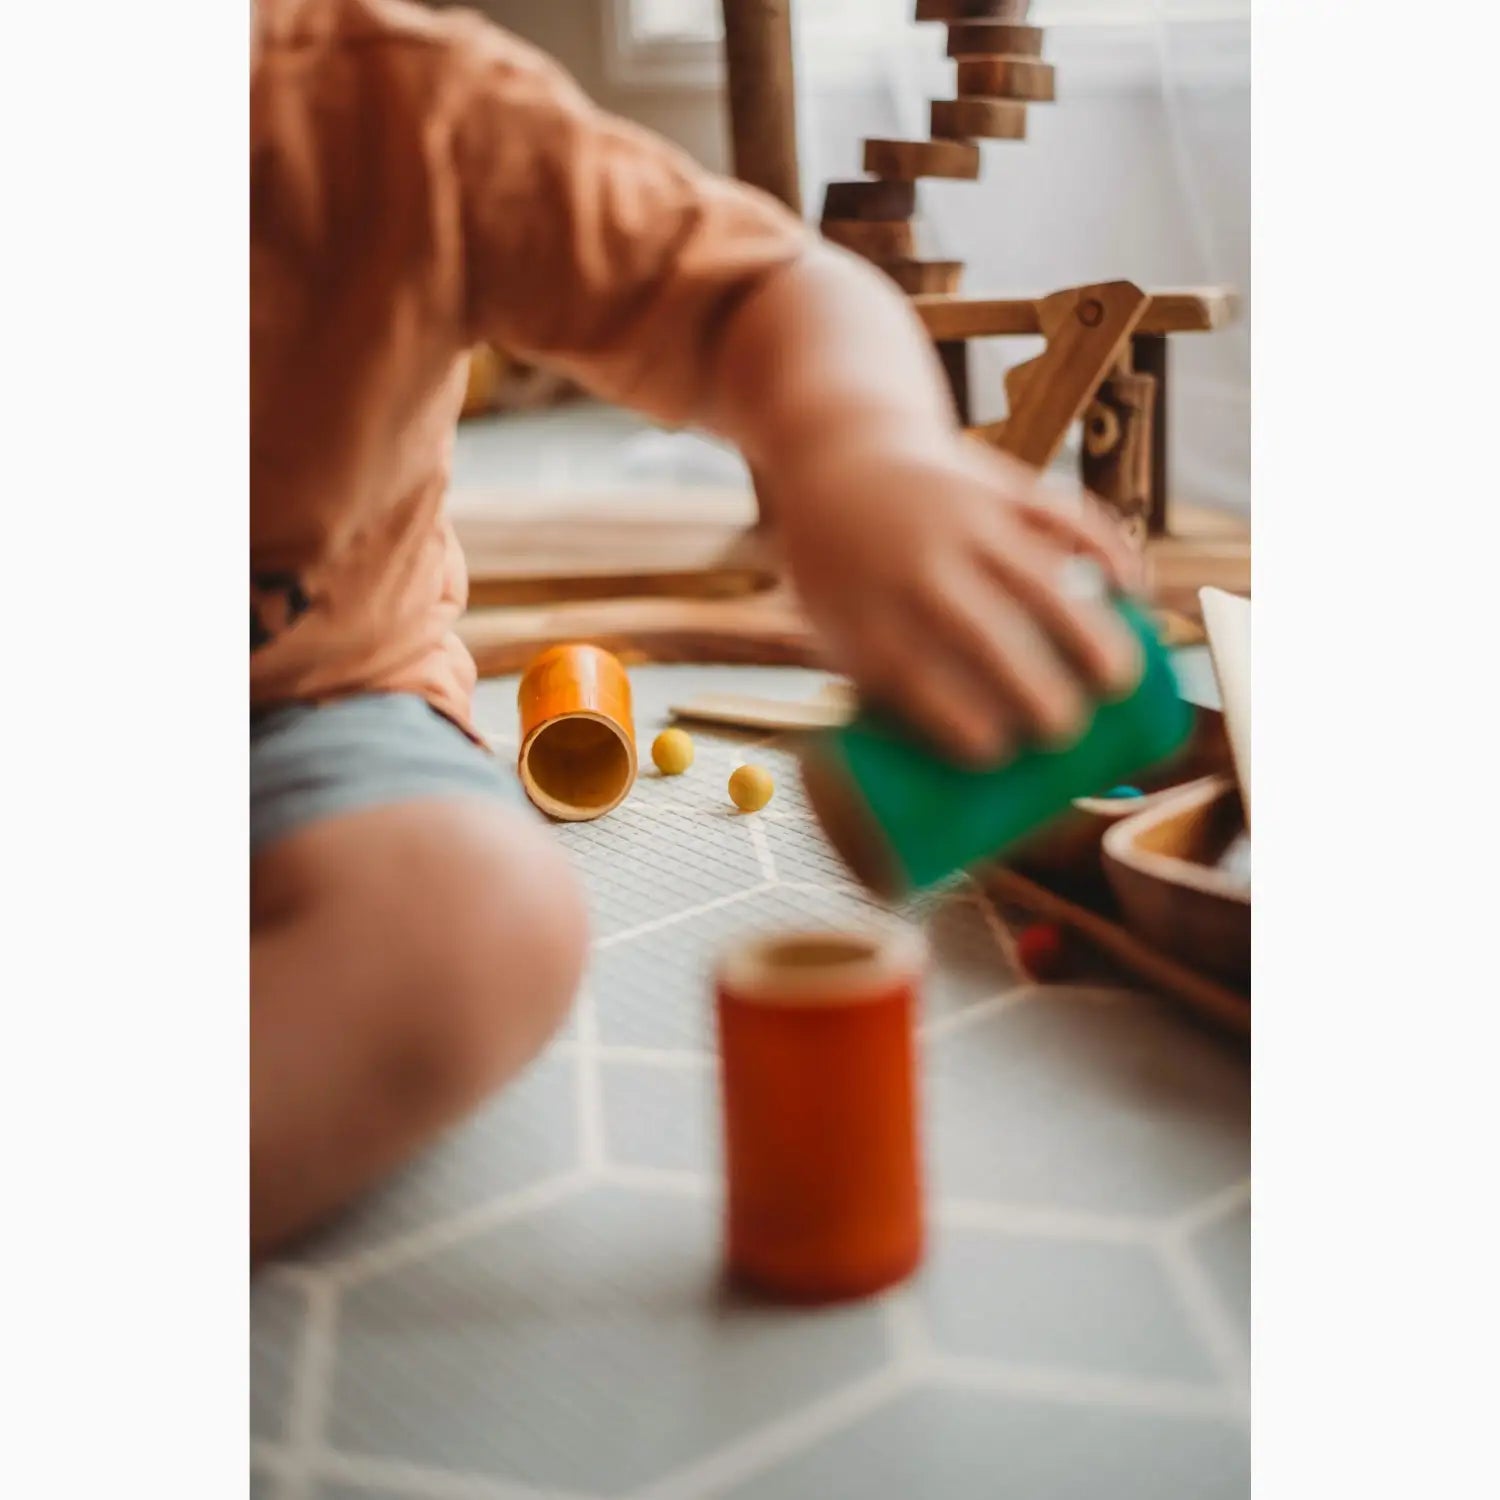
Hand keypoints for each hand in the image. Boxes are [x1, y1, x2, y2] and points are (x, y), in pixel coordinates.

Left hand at [768, 427, 1146, 765]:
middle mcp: (917, 564)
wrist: (839, 455)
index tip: (999, 754)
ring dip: (1091, 630)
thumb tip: (946, 768)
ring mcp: (964, 519)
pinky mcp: (1002, 484)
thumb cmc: (843, 571)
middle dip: (1037, 689)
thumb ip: (885, 696)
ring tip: (1125, 680)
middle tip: (1069, 733)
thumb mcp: (835, 628)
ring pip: (1042, 575)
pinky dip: (1107, 550)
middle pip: (988, 634)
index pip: (920, 680)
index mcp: (867, 610)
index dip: (962, 721)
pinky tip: (1135, 589)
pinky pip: (1066, 516)